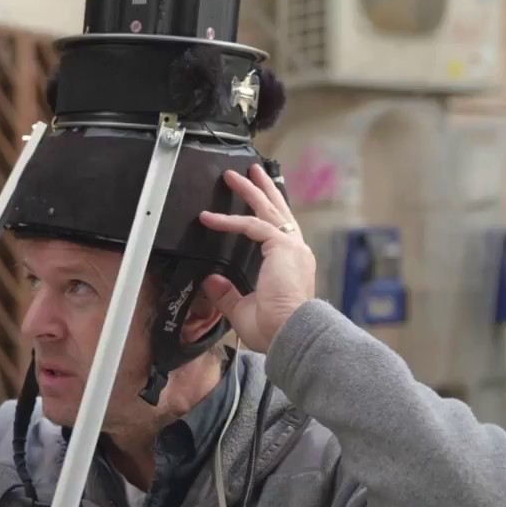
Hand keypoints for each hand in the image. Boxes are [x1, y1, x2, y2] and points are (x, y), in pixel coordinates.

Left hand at [198, 163, 316, 352]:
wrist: (290, 334)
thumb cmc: (274, 329)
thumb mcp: (242, 309)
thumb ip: (227, 293)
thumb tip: (210, 281)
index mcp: (290, 265)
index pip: (277, 232)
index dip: (262, 216)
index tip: (246, 207)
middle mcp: (295, 251)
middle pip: (278, 211)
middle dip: (264, 190)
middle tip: (252, 172)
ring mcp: (292, 247)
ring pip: (268, 209)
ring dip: (249, 191)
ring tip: (233, 176)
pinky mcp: (283, 247)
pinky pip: (252, 225)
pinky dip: (229, 220)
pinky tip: (209, 218)